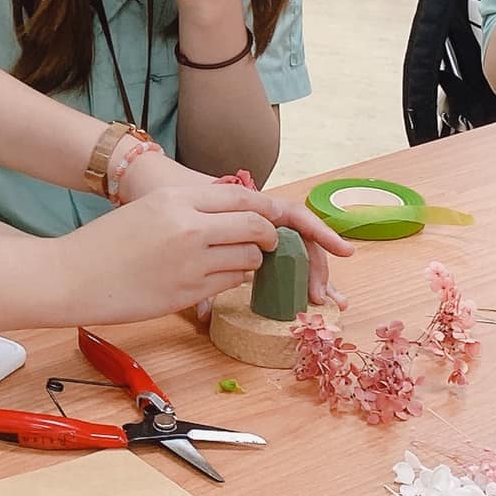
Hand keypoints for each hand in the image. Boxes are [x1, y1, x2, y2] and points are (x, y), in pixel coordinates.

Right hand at [59, 184, 286, 323]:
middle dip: (268, 236)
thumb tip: (233, 215)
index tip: (275, 216)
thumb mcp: (149, 208)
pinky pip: (230, 283)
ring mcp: (191, 262)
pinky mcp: (188, 293)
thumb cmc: (105, 243)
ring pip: (248, 259)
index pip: (243, 197)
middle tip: (267, 242)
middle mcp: (189, 227)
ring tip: (235, 261)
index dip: (267, 208)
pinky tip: (216, 277)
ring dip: (250, 261)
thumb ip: (189, 208)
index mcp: (176, 199)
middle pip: (255, 227)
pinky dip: (232, 280)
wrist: (72, 276)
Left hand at [188, 192, 351, 322]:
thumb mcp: (184, 227)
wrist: (152, 183)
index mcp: (247, 206)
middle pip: (299, 239)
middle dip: (318, 266)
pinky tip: (308, 296)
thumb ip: (199, 264)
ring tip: (334, 302)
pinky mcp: (247, 247)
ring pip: (292, 252)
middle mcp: (255, 218)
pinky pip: (274, 261)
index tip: (342, 251)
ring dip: (314, 274)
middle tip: (323, 297)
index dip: (320, 232)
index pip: (294, 216)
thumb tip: (205, 311)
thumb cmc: (172, 198)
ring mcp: (253, 233)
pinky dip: (294, 277)